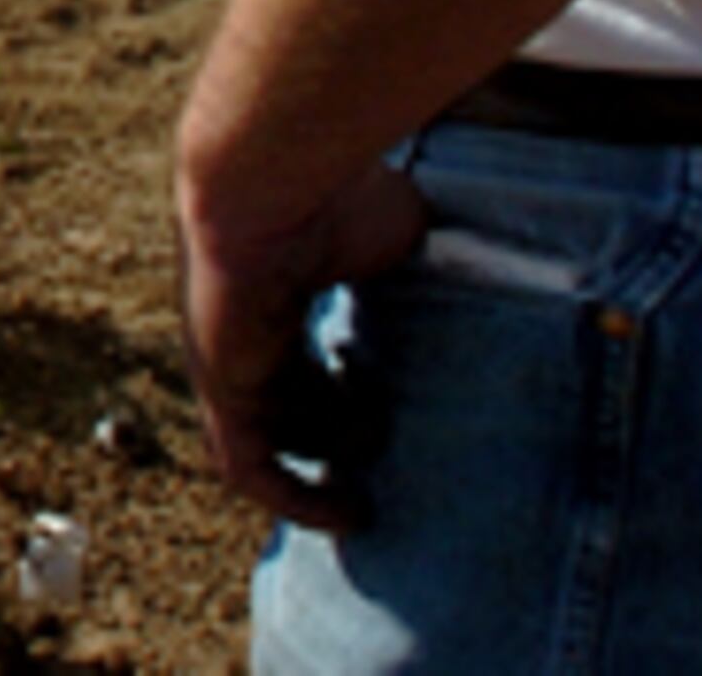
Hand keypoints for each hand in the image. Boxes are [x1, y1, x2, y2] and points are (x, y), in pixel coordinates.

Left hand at [177, 158, 425, 528]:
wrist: (270, 185)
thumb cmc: (338, 195)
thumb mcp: (398, 235)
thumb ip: (425, 265)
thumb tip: (479, 270)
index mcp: (281, 291)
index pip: (300, 360)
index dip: (346, 394)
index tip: (396, 408)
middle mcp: (246, 333)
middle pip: (287, 405)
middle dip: (339, 436)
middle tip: (393, 449)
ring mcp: (226, 362)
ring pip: (272, 439)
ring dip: (327, 470)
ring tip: (376, 490)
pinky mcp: (221, 390)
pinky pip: (245, 465)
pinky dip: (292, 497)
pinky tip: (349, 516)